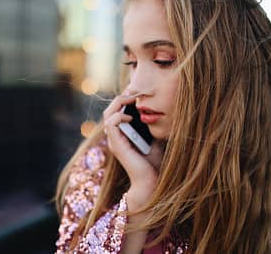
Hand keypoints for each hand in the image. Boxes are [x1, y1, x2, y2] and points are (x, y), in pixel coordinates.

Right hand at [103, 93, 162, 207]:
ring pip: (108, 114)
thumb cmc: (155, 163)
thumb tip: (162, 109)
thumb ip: (153, 126)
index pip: (117, 110)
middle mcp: (116, 137)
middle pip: (110, 109)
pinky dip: (120, 115)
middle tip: (136, 89)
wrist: (153, 182)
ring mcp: (114, 141)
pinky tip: (132, 116)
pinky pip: (111, 123)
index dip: (125, 97)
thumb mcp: (156, 138)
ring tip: (133, 98)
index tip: (139, 89)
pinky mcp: (117, 145)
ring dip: (120, 103)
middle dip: (122, 97)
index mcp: (123, 134)